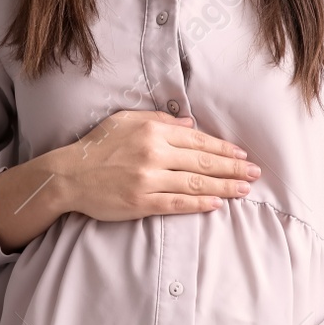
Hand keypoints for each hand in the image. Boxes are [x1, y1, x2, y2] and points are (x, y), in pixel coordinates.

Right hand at [57, 109, 260, 222]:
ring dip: (224, 187)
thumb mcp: (126, 120)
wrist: (69, 175)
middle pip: (203, 162)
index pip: (198, 141)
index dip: (224, 148)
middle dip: (233, 168)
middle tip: (254, 173)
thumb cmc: (97, 146)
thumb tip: (190, 125)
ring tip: (245, 190)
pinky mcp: (142, 202)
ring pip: (195, 184)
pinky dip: (200, 204)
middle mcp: (154, 154)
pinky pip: (177, 204)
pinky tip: (217, 204)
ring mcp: (148, 180)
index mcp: (153, 131)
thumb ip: (160, 120)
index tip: (241, 155)